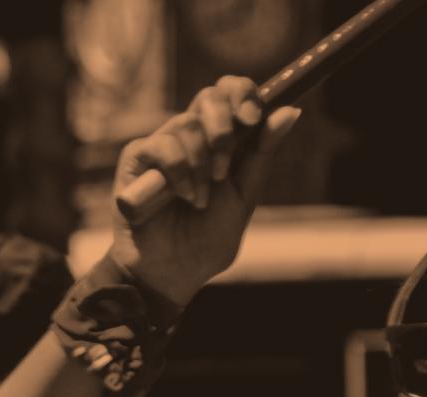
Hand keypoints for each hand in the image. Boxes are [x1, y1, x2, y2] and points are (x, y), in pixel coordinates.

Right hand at [107, 75, 301, 307]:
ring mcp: (162, 148)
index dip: (243, 94)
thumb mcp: (245, 196)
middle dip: (224, 124)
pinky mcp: (135, 162)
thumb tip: (291, 110)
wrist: (171, 273)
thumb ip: (262, 155)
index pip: (231, 94)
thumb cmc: (207, 239)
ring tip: (200, 198)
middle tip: (225, 164)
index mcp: (221, 141)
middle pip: (209, 96)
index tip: (253, 118)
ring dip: (202, 161)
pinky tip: (182, 196)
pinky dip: (178, 170)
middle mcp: (191, 138)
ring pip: (186, 123)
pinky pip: (160, 144)